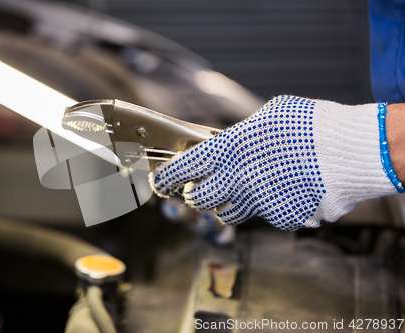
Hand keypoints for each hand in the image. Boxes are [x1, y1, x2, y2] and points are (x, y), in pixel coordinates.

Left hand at [150, 95, 402, 230]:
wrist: (350, 150)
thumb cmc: (310, 125)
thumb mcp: (266, 116)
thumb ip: (239, 135)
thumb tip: (226, 142)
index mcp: (228, 149)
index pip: (181, 169)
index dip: (167, 177)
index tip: (163, 181)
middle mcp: (237, 179)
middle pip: (199, 199)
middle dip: (197, 193)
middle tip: (203, 186)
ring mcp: (257, 203)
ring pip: (228, 213)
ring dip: (229, 203)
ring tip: (247, 187)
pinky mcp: (279, 218)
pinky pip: (264, 216)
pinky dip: (268, 206)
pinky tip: (282, 191)